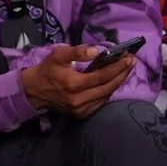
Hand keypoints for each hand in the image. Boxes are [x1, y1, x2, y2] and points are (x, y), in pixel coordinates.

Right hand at [19, 45, 134, 117]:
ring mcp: (81, 109)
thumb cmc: (47, 70)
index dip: (118, 67)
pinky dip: (109, 92)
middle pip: (108, 87)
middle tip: (132, 62)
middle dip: (122, 74)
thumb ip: (77, 51)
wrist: (34, 91)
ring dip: (118, 83)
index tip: (129, 58)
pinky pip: (101, 102)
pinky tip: (114, 82)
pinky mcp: (81, 114)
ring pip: (106, 96)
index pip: (103, 76)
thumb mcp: (58, 54)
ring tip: (126, 70)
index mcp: (74, 84)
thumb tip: (96, 51)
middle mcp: (80, 100)